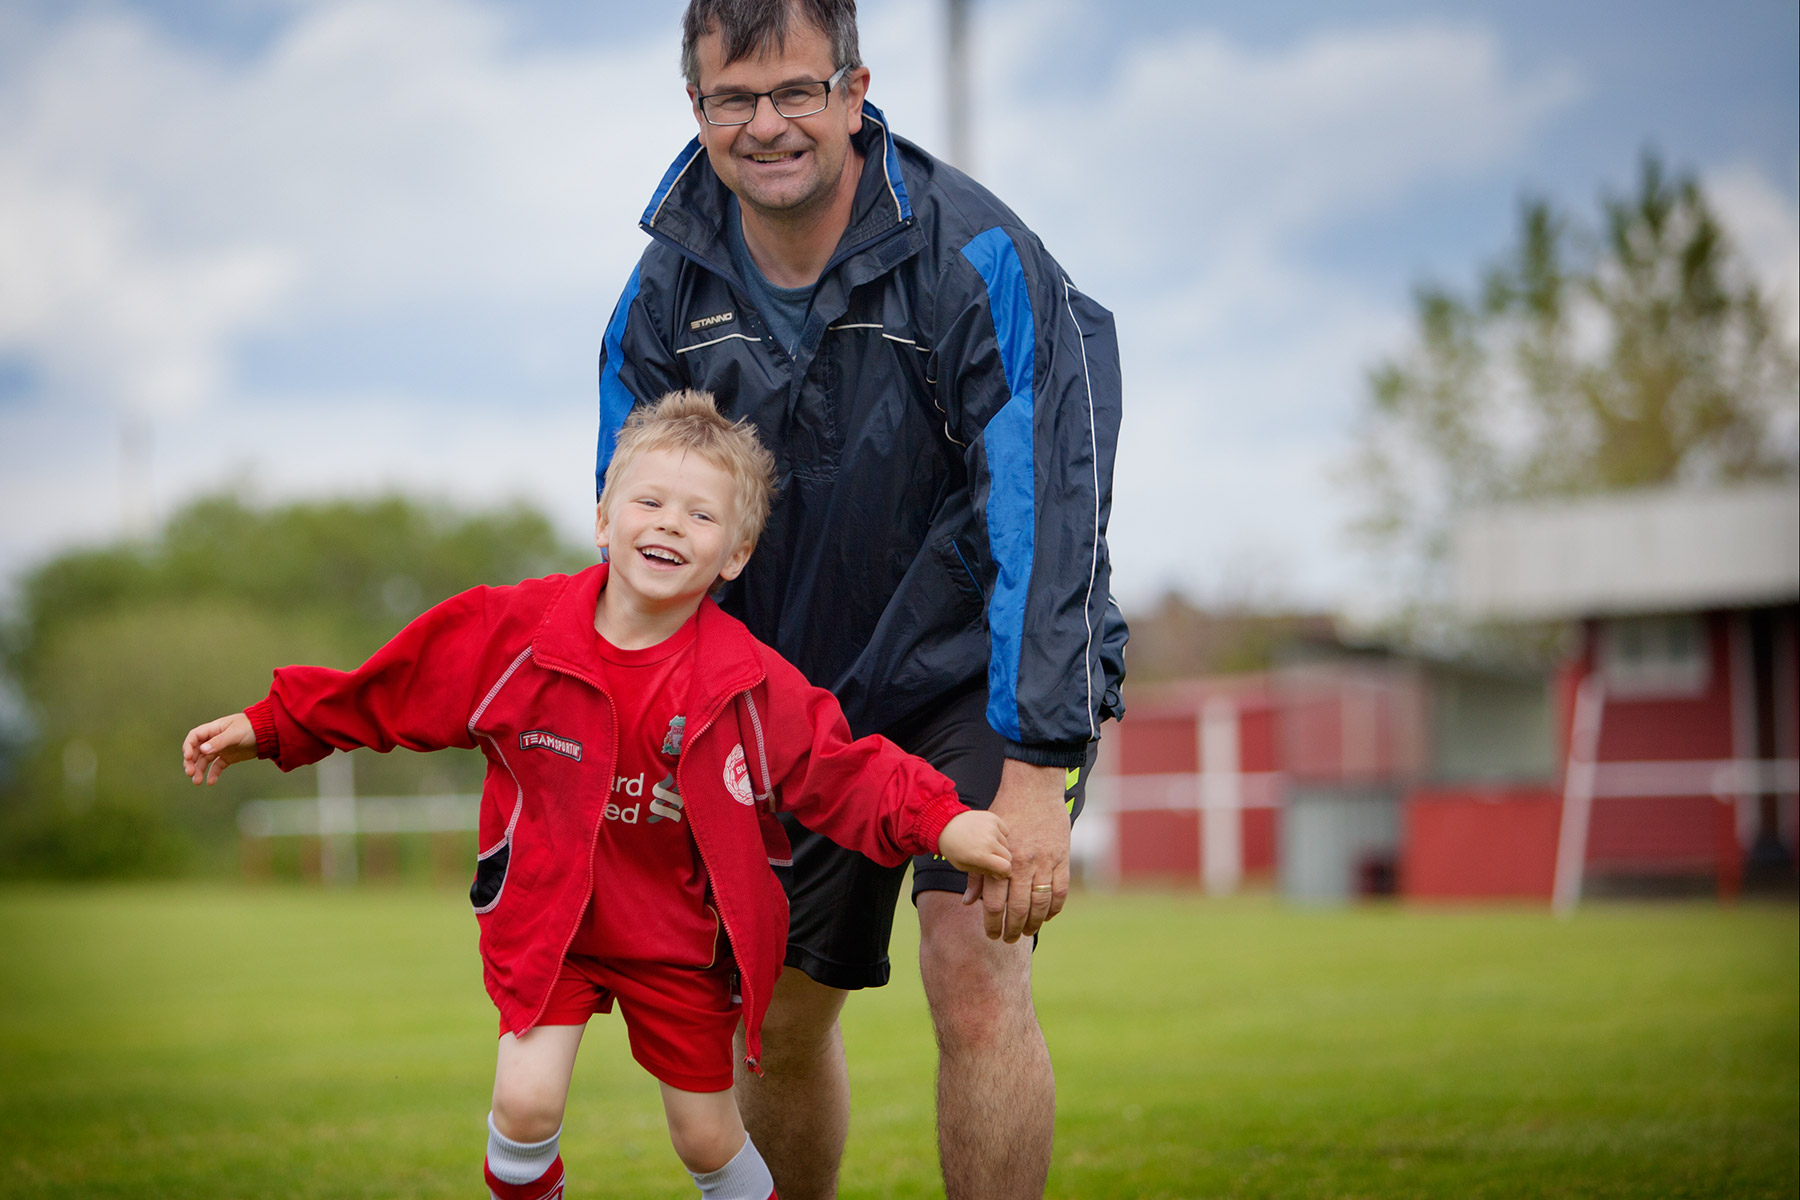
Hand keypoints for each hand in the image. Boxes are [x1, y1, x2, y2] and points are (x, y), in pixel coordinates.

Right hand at [182, 713, 257, 784]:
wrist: (269, 733)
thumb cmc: (251, 728)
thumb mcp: (235, 734)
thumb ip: (219, 742)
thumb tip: (202, 750)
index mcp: (213, 729)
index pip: (194, 737)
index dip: (188, 747)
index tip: (187, 758)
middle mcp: (214, 739)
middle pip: (196, 751)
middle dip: (191, 762)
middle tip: (190, 773)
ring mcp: (221, 749)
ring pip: (205, 760)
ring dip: (199, 770)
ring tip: (197, 782)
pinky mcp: (228, 757)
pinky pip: (217, 766)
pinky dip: (213, 774)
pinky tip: (210, 782)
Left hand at [937, 809, 1010, 880]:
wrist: (944, 824)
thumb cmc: (953, 849)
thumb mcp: (964, 866)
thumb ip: (984, 872)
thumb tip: (1000, 875)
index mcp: (980, 856)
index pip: (1006, 867)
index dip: (1005, 872)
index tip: (1000, 872)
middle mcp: (988, 841)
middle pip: (1008, 856)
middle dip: (1001, 860)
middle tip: (991, 859)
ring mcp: (991, 828)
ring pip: (1006, 843)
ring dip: (999, 847)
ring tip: (985, 845)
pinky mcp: (992, 818)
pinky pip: (1005, 830)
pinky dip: (1000, 834)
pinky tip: (988, 835)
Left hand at [962, 759, 1069, 942]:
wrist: (1033, 788)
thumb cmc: (1005, 812)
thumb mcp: (985, 840)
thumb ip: (977, 873)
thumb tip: (967, 902)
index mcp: (1000, 860)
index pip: (994, 904)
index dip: (992, 924)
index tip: (992, 935)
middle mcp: (1021, 864)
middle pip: (1018, 909)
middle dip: (1013, 930)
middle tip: (1009, 940)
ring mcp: (1044, 862)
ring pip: (1041, 904)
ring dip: (1034, 924)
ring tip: (1028, 932)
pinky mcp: (1062, 858)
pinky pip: (1060, 891)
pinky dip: (1054, 908)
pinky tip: (1047, 916)